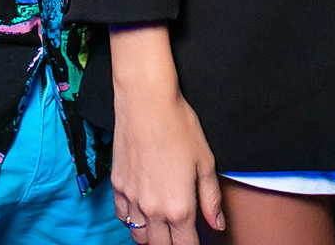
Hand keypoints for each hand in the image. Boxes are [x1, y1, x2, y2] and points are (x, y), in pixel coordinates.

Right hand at [109, 28, 223, 244]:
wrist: (146, 102)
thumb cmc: (179, 127)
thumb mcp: (205, 163)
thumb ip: (211, 199)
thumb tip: (216, 224)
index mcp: (179, 208)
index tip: (197, 241)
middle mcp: (153, 210)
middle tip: (181, 235)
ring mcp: (132, 199)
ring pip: (139, 236)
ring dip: (152, 238)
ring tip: (162, 230)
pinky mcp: (117, 186)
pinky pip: (123, 217)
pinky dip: (133, 221)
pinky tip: (142, 214)